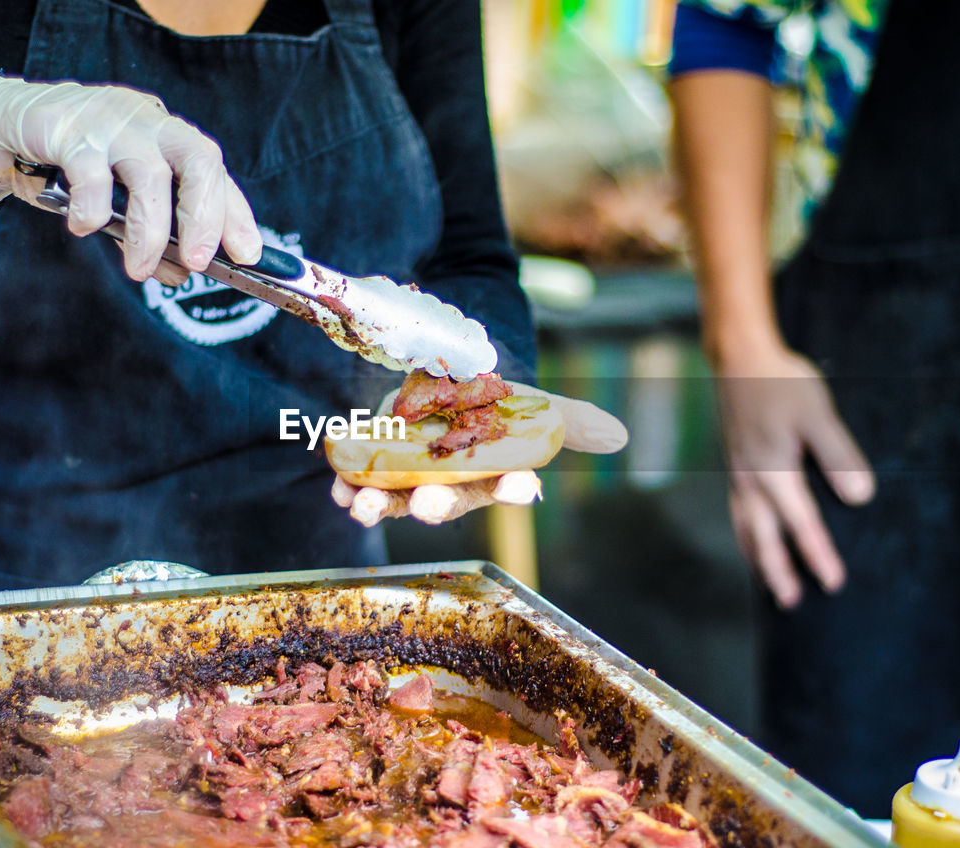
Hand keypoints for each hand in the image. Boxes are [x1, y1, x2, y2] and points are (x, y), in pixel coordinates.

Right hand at [0, 75, 261, 279]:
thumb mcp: (119, 200)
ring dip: (149, 231)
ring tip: (139, 268)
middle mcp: (148, 124)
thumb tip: (181, 274)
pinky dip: (93, 209)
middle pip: (199, 158)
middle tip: (199, 263)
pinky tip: (85, 229)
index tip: (249, 254)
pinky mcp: (66, 127)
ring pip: (148, 173)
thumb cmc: (70, 163)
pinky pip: (90, 172)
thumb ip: (152, 232)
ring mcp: (110, 121)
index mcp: (168, 138)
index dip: (237, 214)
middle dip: (206, 217)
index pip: (216, 174)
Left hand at [331, 383, 627, 525]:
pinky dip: (347, 485)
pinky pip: (359, 482)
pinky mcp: (377, 464)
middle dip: (437, 505)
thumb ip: (569, 419)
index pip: (509, 485)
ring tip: (364, 505)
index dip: (514, 488)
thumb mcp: (531, 403)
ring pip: (396, 500)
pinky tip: (338, 485)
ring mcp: (410, 478)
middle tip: (431, 504)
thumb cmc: (494, 407)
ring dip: (379, 505)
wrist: (444, 384)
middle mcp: (451, 484)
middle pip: (447, 501)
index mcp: (492, 474)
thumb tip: (620, 435)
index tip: (521, 486)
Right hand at [715, 346, 874, 607]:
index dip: (818, 554)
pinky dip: (745, 534)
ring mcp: (739, 474)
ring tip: (767, 582)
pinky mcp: (736, 465)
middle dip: (777, 570)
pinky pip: (738, 511)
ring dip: (757, 557)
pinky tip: (752, 537)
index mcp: (774, 471)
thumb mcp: (818, 414)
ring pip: (746, 527)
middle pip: (763, 536)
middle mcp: (751, 479)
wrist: (741, 359)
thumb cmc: (782, 384)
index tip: (834, 582)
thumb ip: (839, 455)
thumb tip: (860, 498)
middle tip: (791, 602)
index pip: (800, 523)